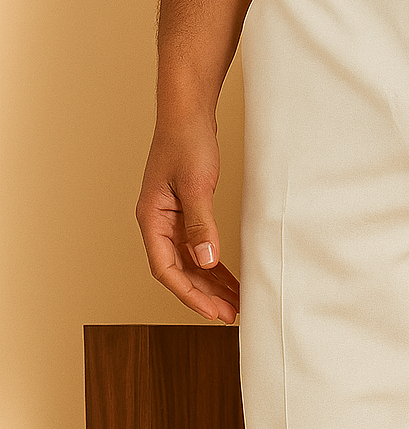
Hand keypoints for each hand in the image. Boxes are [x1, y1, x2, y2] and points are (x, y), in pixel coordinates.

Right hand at [136, 115, 239, 323]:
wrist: (188, 113)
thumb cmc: (187, 142)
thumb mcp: (196, 185)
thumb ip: (201, 225)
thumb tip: (205, 261)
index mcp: (152, 219)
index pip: (166, 269)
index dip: (189, 294)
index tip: (213, 312)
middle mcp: (158, 224)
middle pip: (179, 272)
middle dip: (204, 296)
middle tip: (231, 315)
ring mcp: (171, 221)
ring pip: (190, 264)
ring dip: (211, 285)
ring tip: (236, 303)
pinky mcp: (186, 215)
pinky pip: (199, 250)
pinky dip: (215, 266)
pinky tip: (231, 280)